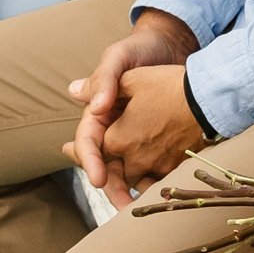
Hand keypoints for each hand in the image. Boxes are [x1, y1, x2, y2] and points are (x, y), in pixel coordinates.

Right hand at [63, 10, 199, 205]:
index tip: (98, 178)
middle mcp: (113, 126)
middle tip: (122, 206)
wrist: (175, 44)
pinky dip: (156, 176)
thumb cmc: (141, 48)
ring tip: (140, 207)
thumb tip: (78, 97)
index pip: (88, 141)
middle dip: (111, 185)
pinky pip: (153, 161)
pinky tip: (165, 190)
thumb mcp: (119, 57)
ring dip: (132, 188)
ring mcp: (135, 132)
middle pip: (106, 162)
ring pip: (128, 167)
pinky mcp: (158, 136)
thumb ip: (102, 77)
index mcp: (98, 111)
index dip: (89, 161)